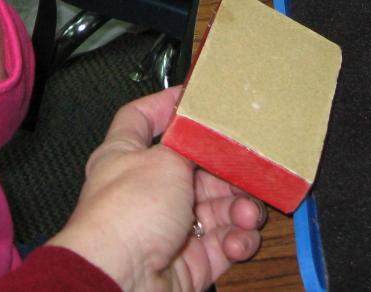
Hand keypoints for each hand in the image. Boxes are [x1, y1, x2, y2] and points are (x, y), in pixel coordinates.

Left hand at [50, 86, 264, 291]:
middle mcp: (147, 190)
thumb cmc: (128, 213)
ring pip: (218, 208)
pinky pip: (225, 244)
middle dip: (228, 171)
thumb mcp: (164, 158)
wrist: (122, 280)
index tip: (197, 96)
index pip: (142, 118)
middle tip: (248, 171)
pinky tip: (237, 240)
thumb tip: (204, 129)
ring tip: (246, 214)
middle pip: (197, 168)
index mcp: (128, 156)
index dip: (166, 104)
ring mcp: (169, 228)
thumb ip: (189, 142)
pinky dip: (237, 241)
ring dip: (240, 208)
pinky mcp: (190, 262)